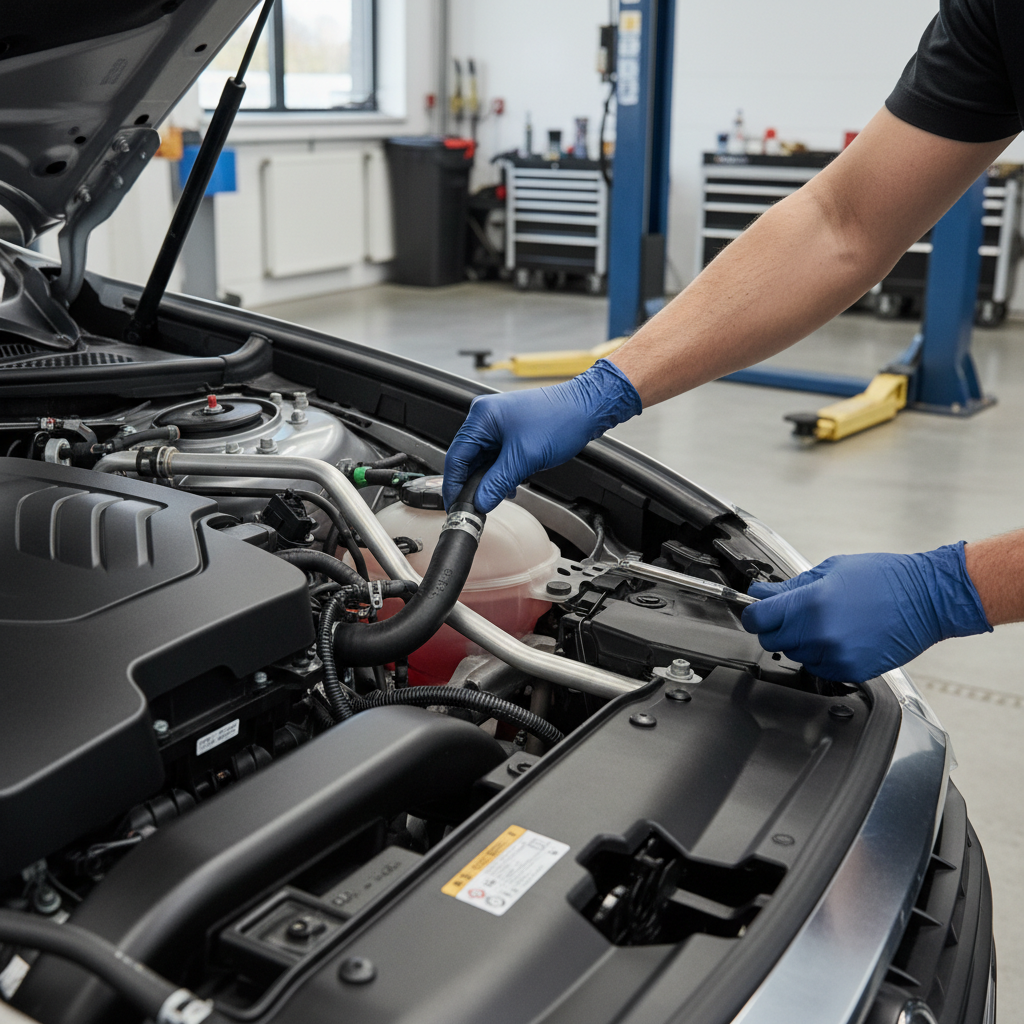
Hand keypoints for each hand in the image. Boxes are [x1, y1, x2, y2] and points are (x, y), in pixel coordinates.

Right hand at [443, 359, 641, 511]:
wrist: (587, 408)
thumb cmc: (560, 420)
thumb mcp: (524, 459)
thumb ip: (498, 483)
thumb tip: (480, 502)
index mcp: (482, 417)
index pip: (457, 456)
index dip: (454, 484)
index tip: (455, 504)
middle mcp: (486, 417)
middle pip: (468, 458)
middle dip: (474, 483)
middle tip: (476, 505)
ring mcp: (499, 423)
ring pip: (484, 459)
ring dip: (490, 479)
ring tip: (497, 496)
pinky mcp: (511, 430)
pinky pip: (497, 455)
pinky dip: (501, 472)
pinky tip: (510, 484)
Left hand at [740, 543, 990, 681]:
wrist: (927, 599)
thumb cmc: (884, 578)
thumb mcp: (831, 570)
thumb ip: (791, 587)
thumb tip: (761, 594)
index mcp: (811, 604)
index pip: (757, 619)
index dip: (753, 614)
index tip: (756, 611)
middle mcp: (819, 634)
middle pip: (771, 640)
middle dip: (776, 626)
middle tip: (793, 612)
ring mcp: (835, 655)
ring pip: (794, 655)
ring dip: (800, 641)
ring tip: (826, 621)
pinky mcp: (850, 670)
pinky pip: (818, 667)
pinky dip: (820, 654)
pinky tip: (839, 636)